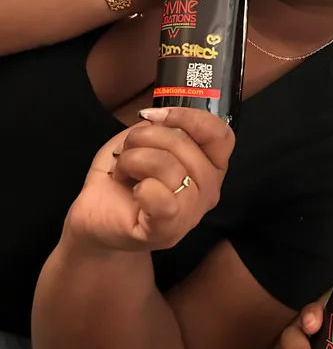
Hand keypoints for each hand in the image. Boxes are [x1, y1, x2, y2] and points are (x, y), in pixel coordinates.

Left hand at [66, 107, 234, 251]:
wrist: (97, 219)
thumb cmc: (124, 178)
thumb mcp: (144, 141)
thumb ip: (162, 127)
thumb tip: (161, 118)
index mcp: (209, 165)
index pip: (220, 134)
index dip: (189, 117)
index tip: (154, 116)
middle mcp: (209, 190)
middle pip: (186, 144)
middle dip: (144, 137)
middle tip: (126, 150)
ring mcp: (191, 213)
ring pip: (169, 167)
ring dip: (133, 160)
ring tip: (123, 171)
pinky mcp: (167, 231)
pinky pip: (162, 200)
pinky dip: (141, 188)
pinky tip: (133, 192)